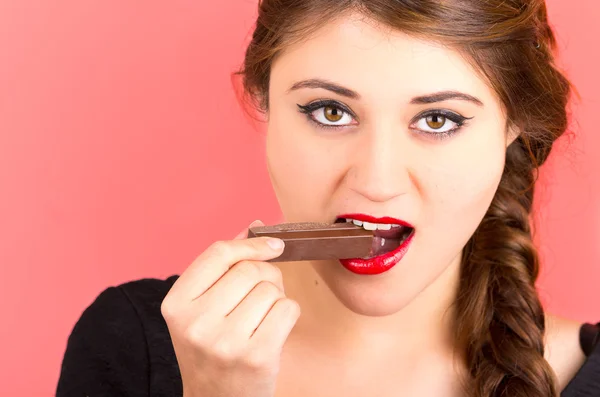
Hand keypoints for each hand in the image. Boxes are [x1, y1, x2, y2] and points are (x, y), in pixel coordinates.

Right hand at [161, 221, 300, 396]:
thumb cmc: (214, 349)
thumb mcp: (203, 307)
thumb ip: (225, 265)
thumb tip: (255, 225)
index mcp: (176, 304)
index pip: (218, 253)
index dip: (250, 243)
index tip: (273, 244)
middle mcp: (195, 323)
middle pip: (250, 269)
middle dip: (266, 276)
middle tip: (261, 297)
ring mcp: (225, 342)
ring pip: (271, 289)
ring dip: (276, 299)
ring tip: (261, 319)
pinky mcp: (257, 357)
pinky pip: (288, 309)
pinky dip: (288, 315)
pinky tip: (273, 332)